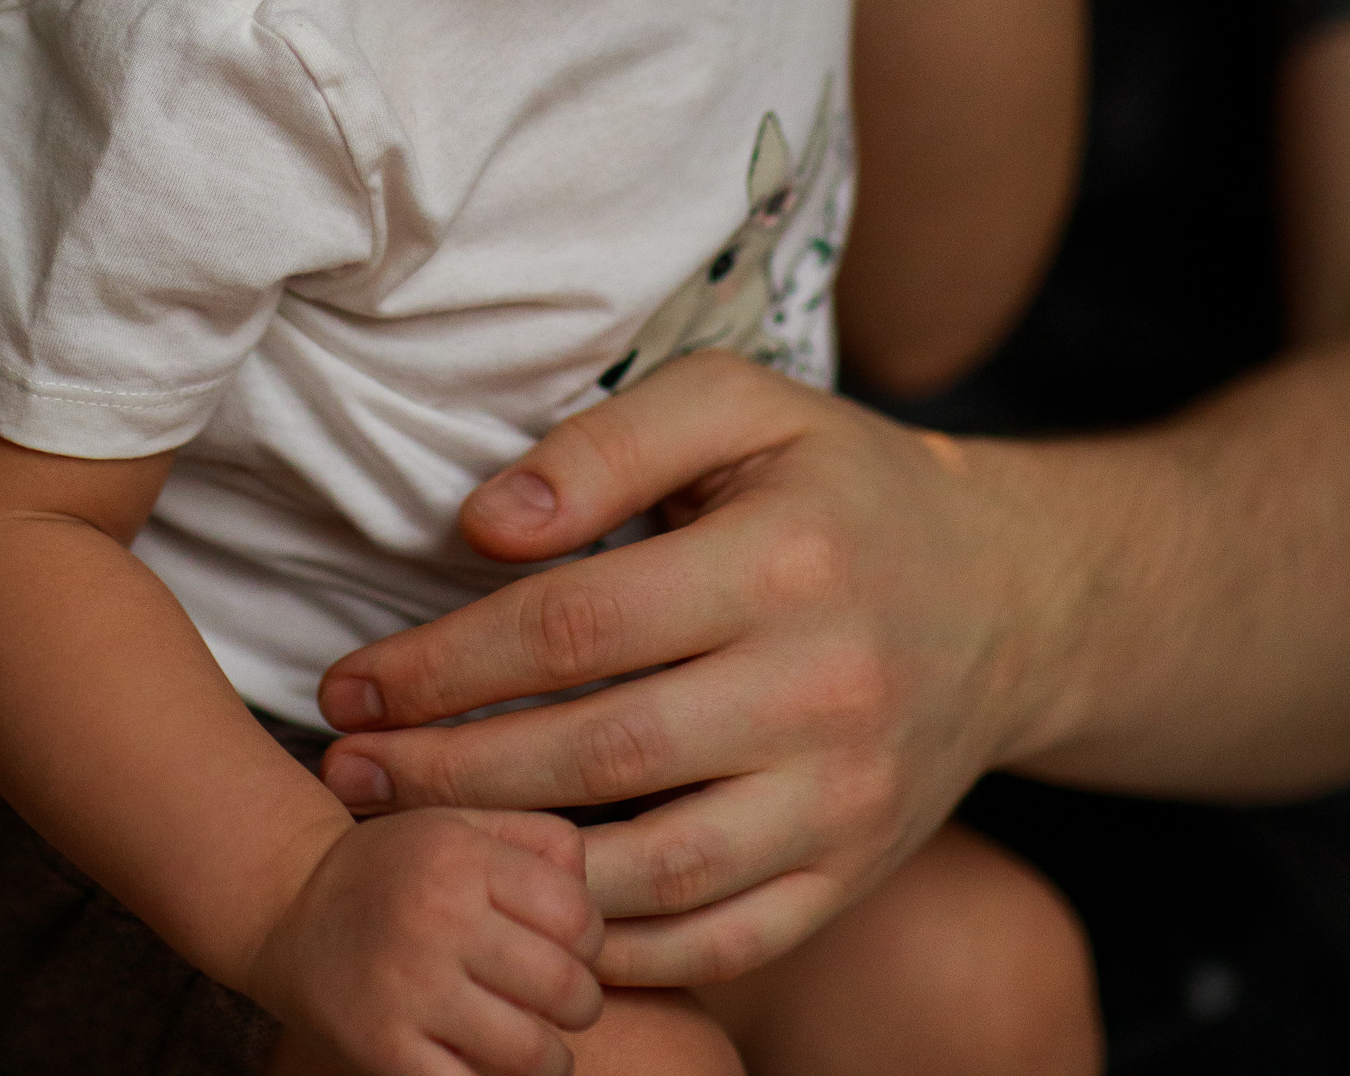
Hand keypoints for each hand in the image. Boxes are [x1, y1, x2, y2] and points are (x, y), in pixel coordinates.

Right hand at [252, 809, 603, 1075]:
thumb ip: (538, 839)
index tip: (571, 949)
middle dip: (578, 1005)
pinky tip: (485, 1064)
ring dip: (548, 1058)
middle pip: (563, 987)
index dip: (589, 942)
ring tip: (533, 1042)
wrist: (290, 904)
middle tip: (561, 1003)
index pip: (577, 915)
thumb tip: (595, 891)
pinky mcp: (384, 1051)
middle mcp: (437, 918)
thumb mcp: (462, 824)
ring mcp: (409, 989)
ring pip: (530, 1052)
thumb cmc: (397, 867)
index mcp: (462, 856)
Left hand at [315, 354, 1063, 986]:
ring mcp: (846, 799)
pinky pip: (722, 940)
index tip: (352, 677)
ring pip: (654, 869)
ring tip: (409, 842)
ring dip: (512, 868)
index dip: (444, 660)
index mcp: (785, 559)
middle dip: (447, 771)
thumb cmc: (833, 483)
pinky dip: (619, 945)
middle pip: (597, 753)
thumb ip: (606, 445)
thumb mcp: (737, 404)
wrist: (1003, 595)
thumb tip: (484, 526)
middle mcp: (823, 689)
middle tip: (346, 767)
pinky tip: (529, 906)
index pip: (574, 625)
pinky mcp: (855, 872)